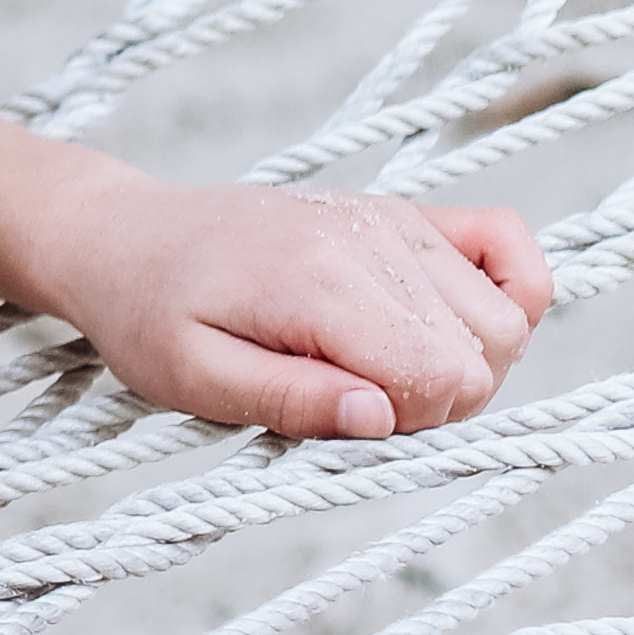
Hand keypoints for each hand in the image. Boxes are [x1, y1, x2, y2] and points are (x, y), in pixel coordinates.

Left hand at [19, 171, 548, 438]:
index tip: (342, 417)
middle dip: (435, 401)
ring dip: (463, 362)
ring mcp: (395, 219)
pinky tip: (446, 325)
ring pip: (506, 318)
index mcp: (319, 281)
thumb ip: (289, 401)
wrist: (124, 238)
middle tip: (351, 397)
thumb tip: (383, 421)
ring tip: (378, 366)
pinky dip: (508, 293)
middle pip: (485, 353)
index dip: (407, 422)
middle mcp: (373, 238)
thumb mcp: (191, 378)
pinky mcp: (406, 212)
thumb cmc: (151, 314)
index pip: (441, 375)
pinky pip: (509, 242)